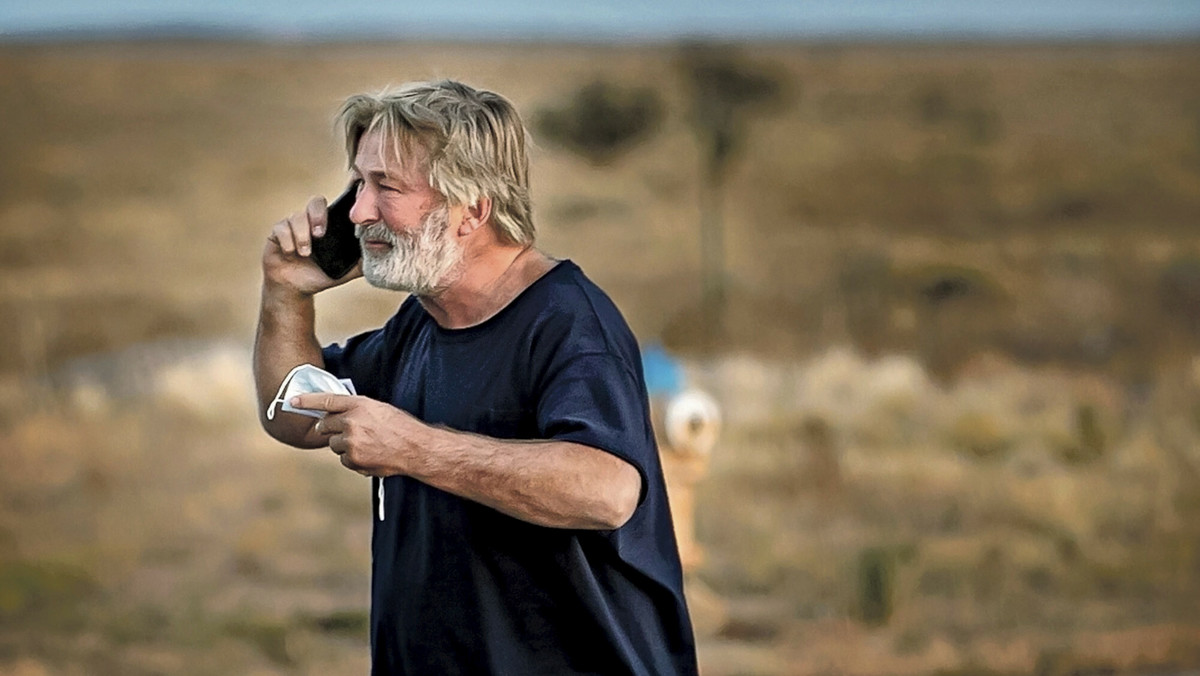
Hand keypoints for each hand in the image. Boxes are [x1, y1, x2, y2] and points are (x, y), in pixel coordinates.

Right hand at [262, 195, 362, 295]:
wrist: (296, 289)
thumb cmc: (321, 275)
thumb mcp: (345, 270)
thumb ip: (361, 262)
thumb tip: (382, 255)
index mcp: (329, 225)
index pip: (335, 205)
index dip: (341, 199)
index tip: (348, 207)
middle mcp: (311, 221)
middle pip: (316, 202)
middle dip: (318, 216)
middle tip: (321, 234)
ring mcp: (293, 225)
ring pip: (296, 217)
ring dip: (302, 236)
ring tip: (305, 253)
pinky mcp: (277, 233)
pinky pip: (281, 229)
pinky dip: (287, 241)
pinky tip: (291, 253)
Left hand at [294, 393, 422, 476]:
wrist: (415, 448)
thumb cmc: (401, 427)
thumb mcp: (379, 409)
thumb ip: (357, 410)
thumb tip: (337, 415)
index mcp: (359, 405)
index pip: (326, 400)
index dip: (307, 400)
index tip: (292, 401)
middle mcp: (351, 422)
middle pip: (325, 425)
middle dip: (329, 428)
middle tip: (343, 430)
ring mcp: (350, 442)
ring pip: (334, 444)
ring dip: (344, 445)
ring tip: (366, 444)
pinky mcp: (352, 460)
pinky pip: (343, 459)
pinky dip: (352, 459)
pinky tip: (370, 455)